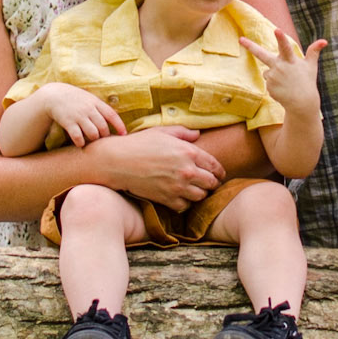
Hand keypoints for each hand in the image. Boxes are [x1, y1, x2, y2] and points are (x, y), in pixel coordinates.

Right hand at [40, 81, 126, 147]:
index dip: (119, 126)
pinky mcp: (68, 122)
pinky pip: (78, 137)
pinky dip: (81, 142)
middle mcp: (89, 109)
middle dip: (105, 135)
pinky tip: (80, 143)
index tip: (124, 134)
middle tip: (102, 138)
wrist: (54, 95)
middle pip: (103, 127)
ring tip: (91, 140)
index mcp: (96, 102)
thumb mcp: (90, 99)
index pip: (112, 115)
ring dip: (94, 139)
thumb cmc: (76, 99)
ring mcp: (78, 116)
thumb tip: (115, 120)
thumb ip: (101, 108)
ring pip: (93, 134)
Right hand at [100, 127, 224, 210]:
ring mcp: (178, 187)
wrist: (118, 162)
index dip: (219, 171)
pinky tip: (180, 196)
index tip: (219, 174)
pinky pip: (185, 206)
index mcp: (189, 152)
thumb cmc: (139, 144)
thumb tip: (198, 134)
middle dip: (212, 183)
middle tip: (208, 183)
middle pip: (212, 183)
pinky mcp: (167, 199)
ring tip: (194, 190)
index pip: (215, 166)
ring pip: (201, 196)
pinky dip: (185, 203)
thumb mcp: (162, 132)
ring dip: (199, 193)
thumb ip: (183, 133)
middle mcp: (187, 171)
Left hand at [241, 32, 326, 113]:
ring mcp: (272, 78)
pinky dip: (274, 83)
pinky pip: (268, 81)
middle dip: (251, 46)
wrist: (301, 102)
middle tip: (240, 39)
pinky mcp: (268, 87)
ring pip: (267, 70)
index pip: (285, 46)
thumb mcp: (311, 66)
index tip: (277, 30)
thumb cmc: (307, 81)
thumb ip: (314, 51)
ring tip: (286, 82)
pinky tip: (282, 88)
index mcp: (290, 60)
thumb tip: (324, 40)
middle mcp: (279, 67)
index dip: (281, 38)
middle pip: (262, 54)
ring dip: (274, 73)